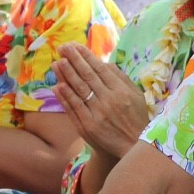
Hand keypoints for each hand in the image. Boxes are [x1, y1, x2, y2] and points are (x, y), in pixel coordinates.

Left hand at [55, 43, 150, 158]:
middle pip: (87, 76)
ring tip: (57, 62)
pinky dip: (65, 96)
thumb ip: (121, 78)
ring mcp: (97, 114)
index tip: (75, 46)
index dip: (86, 56)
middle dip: (73, 60)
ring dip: (66, 75)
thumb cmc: (136, 118)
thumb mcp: (136, 95)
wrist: (134, 147)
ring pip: (78, 90)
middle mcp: (108, 100)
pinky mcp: (88, 127)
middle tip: (63, 47)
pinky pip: (74, 108)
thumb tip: (105, 63)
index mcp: (121, 91)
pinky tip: (58, 86)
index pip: (99, 69)